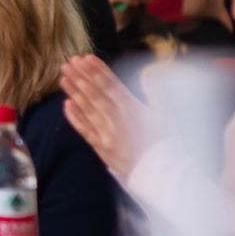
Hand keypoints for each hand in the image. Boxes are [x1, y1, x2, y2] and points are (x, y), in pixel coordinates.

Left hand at [60, 55, 158, 178]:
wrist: (165, 177)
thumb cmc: (170, 145)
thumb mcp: (169, 116)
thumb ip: (156, 93)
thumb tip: (147, 73)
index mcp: (135, 111)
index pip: (112, 87)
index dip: (98, 71)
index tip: (86, 58)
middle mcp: (118, 122)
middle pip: (96, 96)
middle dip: (82, 78)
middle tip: (69, 63)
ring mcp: (108, 136)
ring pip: (88, 111)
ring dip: (75, 93)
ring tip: (64, 78)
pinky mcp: (102, 150)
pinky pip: (85, 131)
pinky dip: (75, 118)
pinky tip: (66, 105)